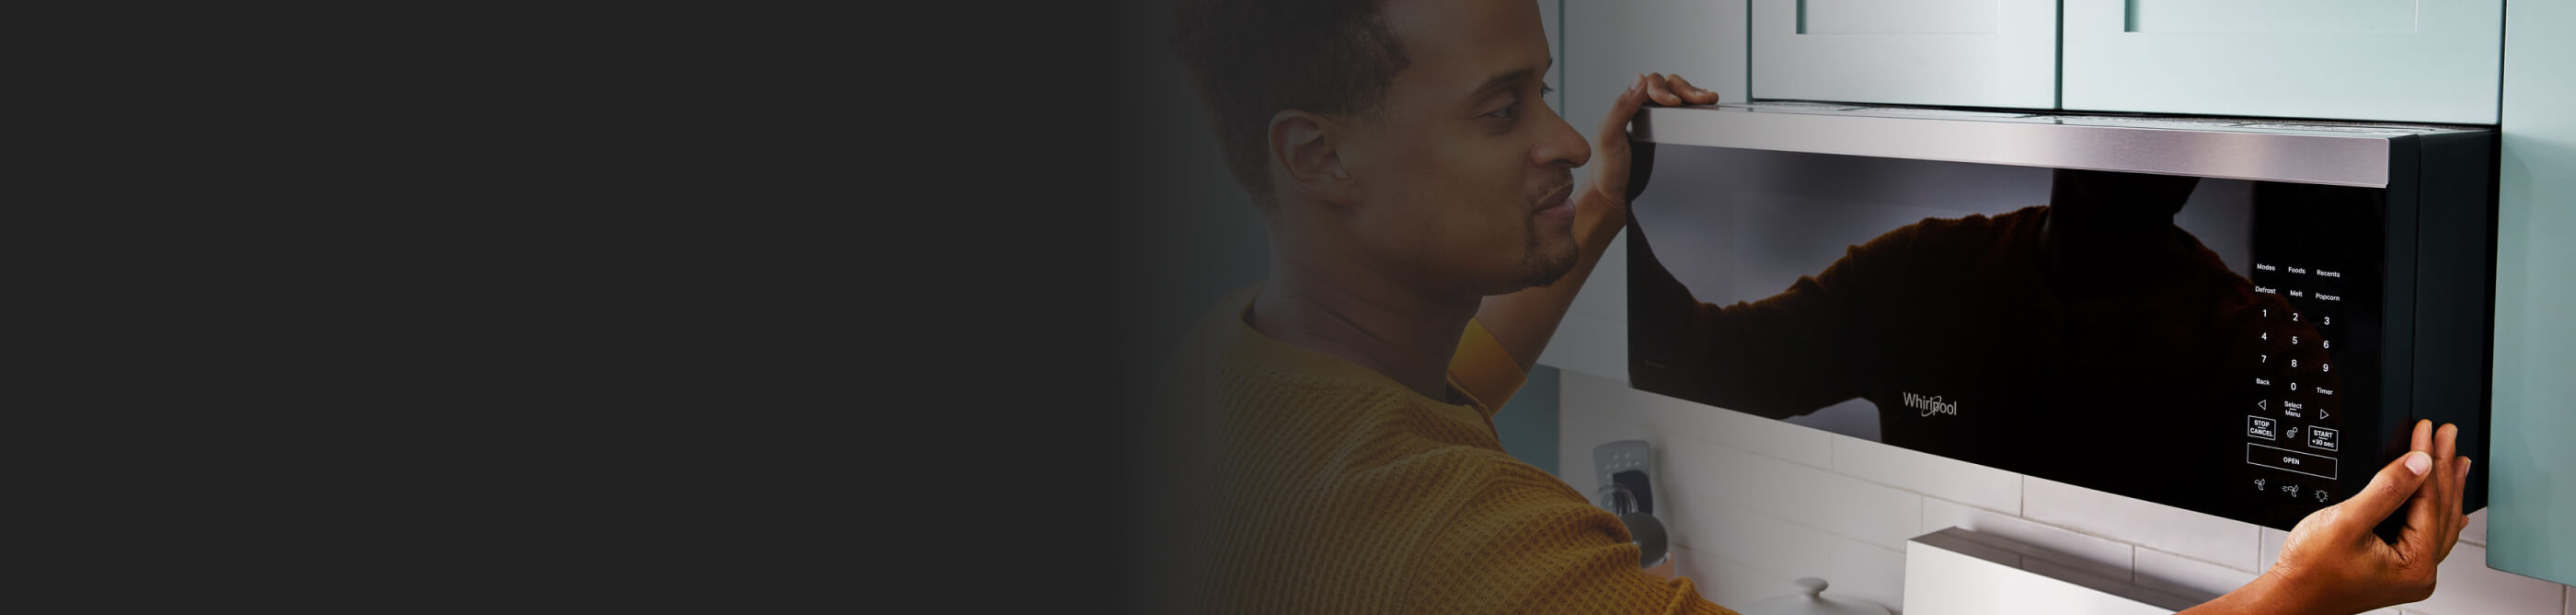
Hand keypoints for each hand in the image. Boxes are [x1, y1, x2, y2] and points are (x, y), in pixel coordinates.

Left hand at [1583, 74, 1717, 225]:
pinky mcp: (1669, 136)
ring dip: (1694, 94)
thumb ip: (1621, 108)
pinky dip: (1697, 109)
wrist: (1615, 198)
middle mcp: (1643, 110)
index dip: (1664, 89)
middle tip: (1699, 100)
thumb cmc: (1607, 171)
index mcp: (1627, 106)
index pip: (1650, 84)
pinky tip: (1706, 109)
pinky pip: (1685, 115)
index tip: (1674, 102)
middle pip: (1669, 86)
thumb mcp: (1608, 137)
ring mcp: (1657, 123)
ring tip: (1707, 100)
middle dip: (1686, 89)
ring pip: (1679, 98)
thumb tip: (1639, 79)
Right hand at [2255, 420, 2471, 613]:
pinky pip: (2427, 535)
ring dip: (2445, 488)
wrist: (2290, 597)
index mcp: (2415, 565)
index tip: (2428, 431)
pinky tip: (2445, 507)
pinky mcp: (2397, 571)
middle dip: (2444, 469)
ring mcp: (2410, 574)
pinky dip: (2434, 512)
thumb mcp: (2347, 522)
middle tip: (2448, 435)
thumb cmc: (2310, 571)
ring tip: (2455, 461)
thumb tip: (2419, 464)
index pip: (2429, 500)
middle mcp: (2420, 573)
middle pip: (2441, 510)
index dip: (2430, 460)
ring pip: (2437, 522)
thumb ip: (2387, 491)